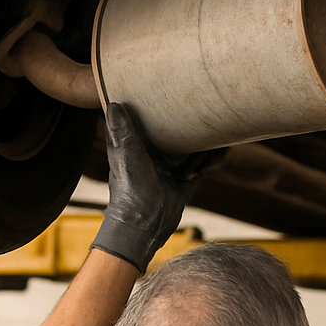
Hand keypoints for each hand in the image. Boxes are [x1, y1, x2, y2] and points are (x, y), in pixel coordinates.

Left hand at [91, 103, 213, 271]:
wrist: (146, 223)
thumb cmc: (130, 189)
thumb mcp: (124, 153)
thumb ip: (121, 129)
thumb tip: (116, 102)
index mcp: (142, 141)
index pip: (157, 118)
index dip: (169, 109)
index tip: (179, 102)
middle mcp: (158, 151)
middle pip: (184, 130)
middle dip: (195, 131)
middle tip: (199, 131)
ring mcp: (175, 164)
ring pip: (199, 146)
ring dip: (202, 154)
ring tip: (192, 167)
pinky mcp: (189, 179)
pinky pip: (206, 164)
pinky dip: (209, 165)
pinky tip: (198, 172)